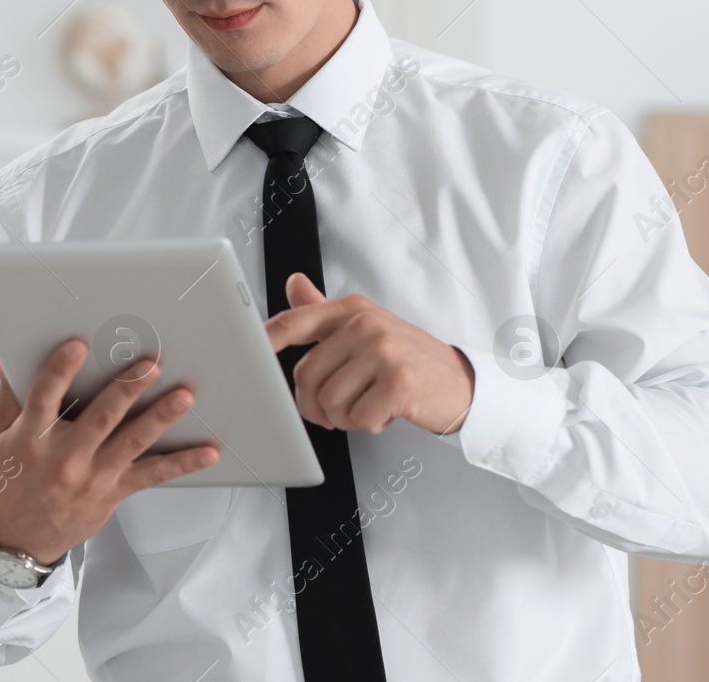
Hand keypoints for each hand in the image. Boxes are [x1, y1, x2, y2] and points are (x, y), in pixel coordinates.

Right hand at [0, 341, 219, 564]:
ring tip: (184, 397)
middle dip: (126, 390)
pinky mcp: (113, 492)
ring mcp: (92, 476)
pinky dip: (183, 464)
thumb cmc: (9, 479)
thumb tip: (1, 354)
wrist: (16, 540)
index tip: (79, 346)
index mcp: (31, 437)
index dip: (60, 370)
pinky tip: (209, 452)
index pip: (44, 397)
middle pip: (100, 418)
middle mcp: (64, 457)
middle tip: (150, 365)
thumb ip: (8, 393)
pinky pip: (153, 475)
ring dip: (160, 419)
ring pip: (131, 443)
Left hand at [266, 273, 474, 435]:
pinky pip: (357, 419)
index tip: (247, 356)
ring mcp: (384, 352)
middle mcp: (367, 325)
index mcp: (353, 310)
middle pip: (306, 376)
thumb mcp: (367, 329)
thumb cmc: (407, 359)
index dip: (266, 339)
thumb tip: (294, 282)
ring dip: (344, 418)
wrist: (461, 383)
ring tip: (367, 405)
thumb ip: (326, 311)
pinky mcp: (399, 383)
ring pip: (328, 402)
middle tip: (339, 408)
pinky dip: (368, 425)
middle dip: (315, 404)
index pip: (296, 321)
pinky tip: (386, 412)